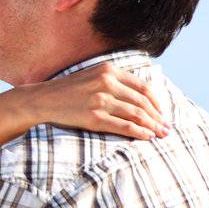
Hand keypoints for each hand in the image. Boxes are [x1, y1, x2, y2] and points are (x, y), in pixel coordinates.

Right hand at [16, 63, 168, 139]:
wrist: (42, 100)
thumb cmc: (67, 90)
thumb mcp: (91, 75)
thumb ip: (114, 81)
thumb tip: (140, 96)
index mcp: (108, 70)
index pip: (142, 86)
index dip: (157, 101)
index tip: (162, 113)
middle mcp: (106, 82)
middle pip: (142, 101)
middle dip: (158, 116)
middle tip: (166, 128)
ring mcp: (100, 100)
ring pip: (136, 113)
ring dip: (152, 126)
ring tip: (160, 134)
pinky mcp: (94, 117)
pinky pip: (124, 126)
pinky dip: (139, 132)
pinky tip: (147, 137)